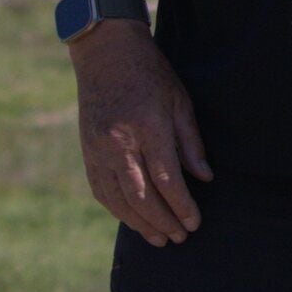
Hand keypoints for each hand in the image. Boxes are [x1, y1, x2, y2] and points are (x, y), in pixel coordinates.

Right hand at [71, 23, 211, 243]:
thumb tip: (204, 178)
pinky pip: (101, 191)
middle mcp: (119, 142)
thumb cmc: (149, 74)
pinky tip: (133, 220)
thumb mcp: (179, 100)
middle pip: (142, 196)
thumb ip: (191, 142)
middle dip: (163, 222)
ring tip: (159, 238)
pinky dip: (118, 210)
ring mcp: (98, 149)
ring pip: (119, 199)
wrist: (104, 53)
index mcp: (147, 127)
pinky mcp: (87, 152)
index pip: (166, 179)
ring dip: (140, 224)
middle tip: (180, 237)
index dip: (181, 206)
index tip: (194, 222)